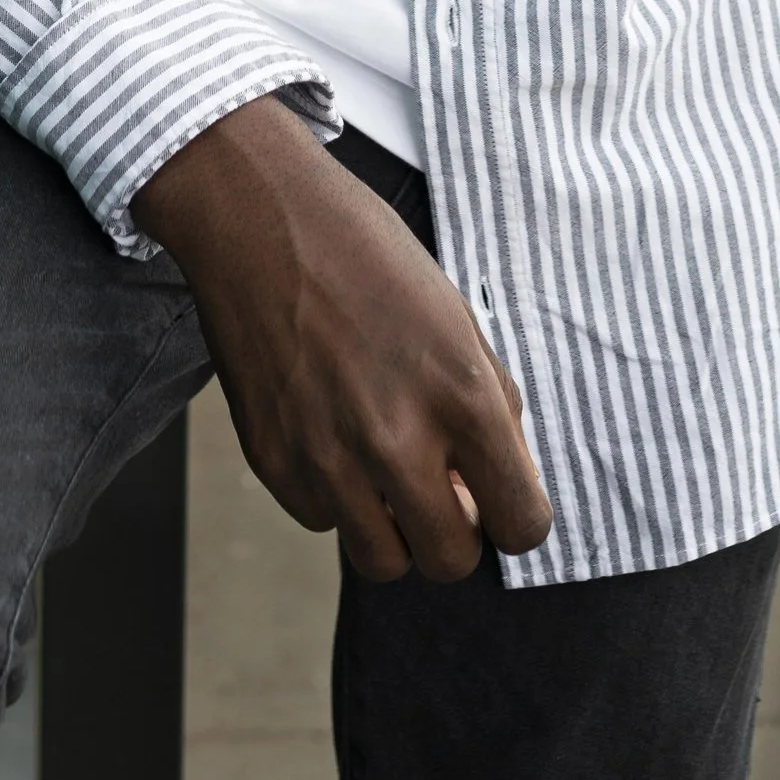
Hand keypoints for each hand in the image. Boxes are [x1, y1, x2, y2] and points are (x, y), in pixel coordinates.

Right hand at [134, 96, 552, 580]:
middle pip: (451, 562)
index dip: (517, 517)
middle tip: (442, 491)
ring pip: (383, 560)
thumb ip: (489, 400)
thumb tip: (499, 475)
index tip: (501, 501)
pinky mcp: (274, 464)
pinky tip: (328, 430)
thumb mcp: (454, 312)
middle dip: (456, 534)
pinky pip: (322, 520)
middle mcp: (398, 440)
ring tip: (382, 466)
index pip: (521, 524)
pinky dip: (333, 494)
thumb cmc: (362, 249)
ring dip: (393, 527)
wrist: (258, 217)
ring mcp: (329, 460)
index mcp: (461, 395)